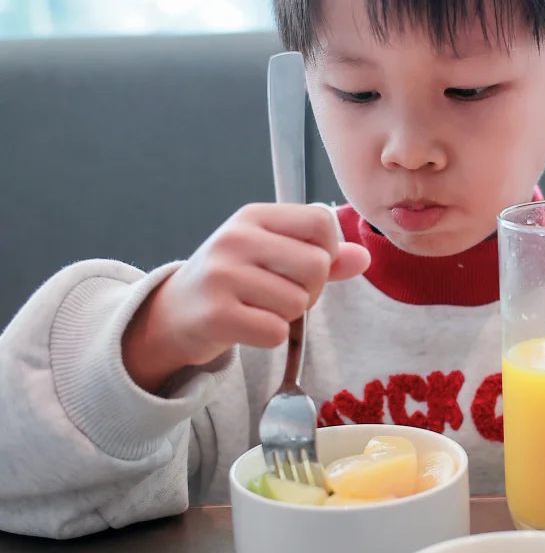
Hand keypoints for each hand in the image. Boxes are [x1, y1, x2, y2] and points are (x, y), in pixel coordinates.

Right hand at [122, 204, 369, 392]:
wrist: (173, 315)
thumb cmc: (231, 281)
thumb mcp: (271, 256)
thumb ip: (320, 256)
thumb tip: (364, 258)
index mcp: (253, 215)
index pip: (321, 222)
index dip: (326, 252)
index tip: (304, 267)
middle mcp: (235, 238)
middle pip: (316, 265)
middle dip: (310, 290)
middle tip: (281, 295)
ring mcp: (222, 276)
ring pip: (298, 303)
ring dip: (287, 316)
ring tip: (258, 308)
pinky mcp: (216, 314)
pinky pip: (276, 332)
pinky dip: (271, 336)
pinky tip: (247, 326)